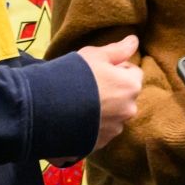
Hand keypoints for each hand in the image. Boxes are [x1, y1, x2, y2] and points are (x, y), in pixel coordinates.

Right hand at [79, 35, 142, 149]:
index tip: (100, 70)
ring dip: (104, 109)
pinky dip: (95, 125)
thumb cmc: (74, 75)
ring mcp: (115, 129)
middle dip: (113, 91)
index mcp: (131, 86)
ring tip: (81, 104)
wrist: (49, 108)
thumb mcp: (95, 55)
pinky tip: (78, 118)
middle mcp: (129, 110)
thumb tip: (135, 40)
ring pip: (114, 115)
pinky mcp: (101, 143)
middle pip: (125, 96)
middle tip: (89, 86)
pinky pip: (102, 130)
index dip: (117, 69)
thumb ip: (118, 50)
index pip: (133, 74)